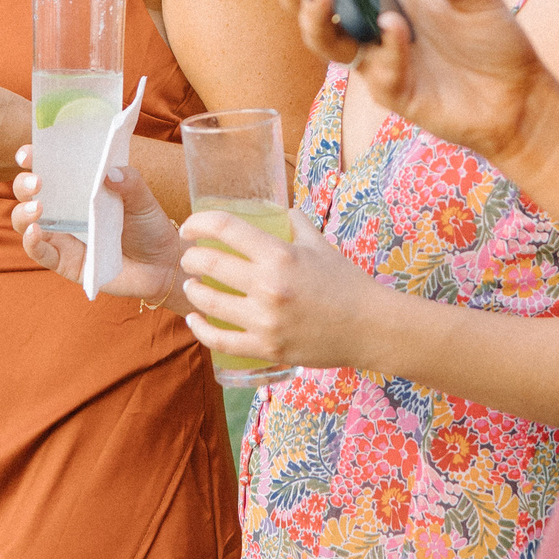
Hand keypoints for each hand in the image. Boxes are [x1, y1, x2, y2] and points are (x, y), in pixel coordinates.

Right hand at [12, 150, 187, 304]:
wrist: (162, 266)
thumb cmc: (149, 227)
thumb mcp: (144, 200)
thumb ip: (130, 183)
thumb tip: (110, 171)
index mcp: (80, 187)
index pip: (49, 167)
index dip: (34, 158)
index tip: (28, 153)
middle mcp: (65, 210)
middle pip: (28, 193)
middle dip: (24, 184)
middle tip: (38, 182)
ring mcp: (62, 236)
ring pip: (25, 222)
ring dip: (23, 212)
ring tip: (37, 208)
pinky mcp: (65, 261)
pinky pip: (40, 253)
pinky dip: (31, 243)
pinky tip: (35, 232)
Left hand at [176, 203, 386, 372]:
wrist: (370, 327)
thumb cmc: (345, 283)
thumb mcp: (319, 244)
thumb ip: (295, 223)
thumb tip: (277, 211)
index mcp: (280, 254)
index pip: (225, 228)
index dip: (199, 224)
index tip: (189, 229)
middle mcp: (268, 286)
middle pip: (210, 265)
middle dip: (192, 259)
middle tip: (191, 259)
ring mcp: (265, 320)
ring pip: (209, 303)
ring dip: (194, 291)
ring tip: (193, 286)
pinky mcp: (266, 348)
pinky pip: (221, 341)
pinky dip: (201, 330)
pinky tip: (195, 320)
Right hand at [275, 0, 550, 165]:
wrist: (520, 94)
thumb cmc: (492, 38)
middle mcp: (370, 24)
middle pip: (310, 5)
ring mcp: (378, 60)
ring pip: (326, 43)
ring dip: (318, 16)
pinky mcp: (397, 94)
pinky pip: (379, 73)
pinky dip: (386, 47)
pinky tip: (395, 26)